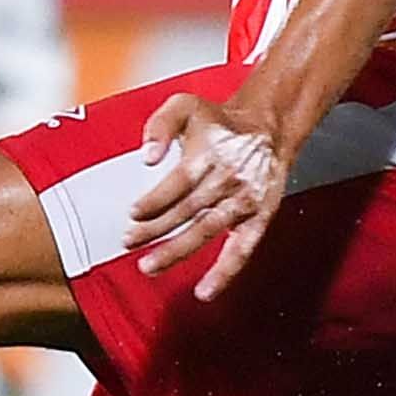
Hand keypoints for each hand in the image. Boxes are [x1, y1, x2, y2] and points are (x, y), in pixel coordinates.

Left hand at [126, 80, 294, 299]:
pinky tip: (205, 291)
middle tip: (129, 242)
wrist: (267, 128)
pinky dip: (225, 273)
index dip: (155, 199)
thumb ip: (160, 124)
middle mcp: (229, 178)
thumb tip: (146, 156)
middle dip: (156, 230)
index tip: (132, 213)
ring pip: (208, 231)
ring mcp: (245, 201)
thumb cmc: (219, 121)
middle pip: (189, 209)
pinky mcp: (259, 219)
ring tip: (150, 266)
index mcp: (210, 152)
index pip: (180, 181)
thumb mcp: (185, 105)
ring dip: (178, 251)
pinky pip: (242, 250)